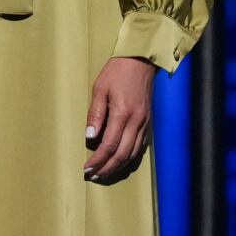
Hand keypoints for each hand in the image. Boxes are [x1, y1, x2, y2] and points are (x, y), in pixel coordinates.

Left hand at [83, 56, 155, 182]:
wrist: (141, 59)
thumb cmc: (117, 71)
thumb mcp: (100, 88)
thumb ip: (95, 113)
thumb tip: (90, 137)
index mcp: (122, 113)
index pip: (109, 145)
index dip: (98, 159)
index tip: (87, 168)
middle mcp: (136, 121)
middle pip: (122, 154)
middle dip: (107, 168)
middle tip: (94, 175)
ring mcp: (144, 122)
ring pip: (133, 153)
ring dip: (118, 166)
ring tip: (105, 172)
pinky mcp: (148, 121)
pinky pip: (140, 146)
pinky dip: (130, 157)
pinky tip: (121, 160)